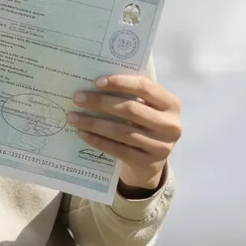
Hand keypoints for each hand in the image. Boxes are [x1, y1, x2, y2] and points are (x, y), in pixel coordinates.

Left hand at [68, 74, 180, 192]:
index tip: (96, 82)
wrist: (152, 159)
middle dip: (101, 102)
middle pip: (131, 109)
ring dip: (94, 123)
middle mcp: (170, 125)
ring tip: (73, 117)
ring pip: (122, 132)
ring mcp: (161, 146)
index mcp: (171, 104)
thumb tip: (95, 83)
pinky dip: (98, 141)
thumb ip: (130, 94)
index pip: (145, 87)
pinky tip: (83, 133)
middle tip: (78, 98)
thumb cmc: (144, 122)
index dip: (120, 83)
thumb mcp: (146, 106)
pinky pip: (118, 150)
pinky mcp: (147, 163)